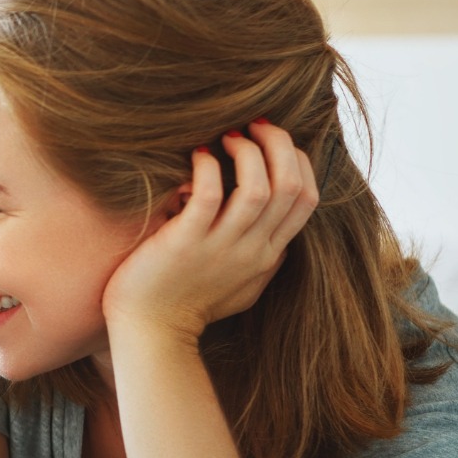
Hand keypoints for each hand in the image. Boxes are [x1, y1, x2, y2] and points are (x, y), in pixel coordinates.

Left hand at [102, 120, 318, 341]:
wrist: (151, 333)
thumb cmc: (188, 307)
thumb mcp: (242, 286)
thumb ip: (263, 261)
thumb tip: (278, 238)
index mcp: (267, 254)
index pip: (306, 199)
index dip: (299, 161)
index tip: (275, 143)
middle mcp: (252, 250)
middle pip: (291, 186)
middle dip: (279, 144)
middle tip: (254, 125)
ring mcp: (220, 247)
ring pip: (259, 188)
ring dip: (247, 152)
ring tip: (226, 136)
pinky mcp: (185, 243)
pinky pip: (209, 194)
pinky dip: (208, 167)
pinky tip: (196, 156)